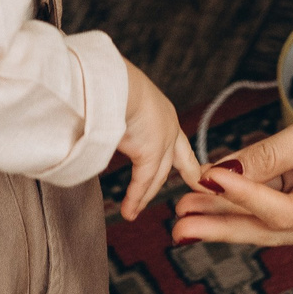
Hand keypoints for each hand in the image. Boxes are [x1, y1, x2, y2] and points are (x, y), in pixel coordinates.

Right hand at [114, 61, 203, 220]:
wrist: (113, 81)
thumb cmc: (107, 82)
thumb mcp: (119, 99)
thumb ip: (115, 112)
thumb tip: (96, 115)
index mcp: (162, 111)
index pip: (178, 141)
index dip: (186, 159)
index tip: (196, 172)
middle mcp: (167, 126)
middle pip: (172, 162)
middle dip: (173, 177)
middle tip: (185, 189)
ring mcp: (162, 141)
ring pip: (155, 175)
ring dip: (144, 195)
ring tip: (133, 212)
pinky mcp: (150, 153)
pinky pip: (141, 181)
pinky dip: (134, 198)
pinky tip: (129, 212)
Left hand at [171, 71, 292, 245]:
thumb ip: (269, 155)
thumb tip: (223, 173)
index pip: (279, 211)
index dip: (240, 196)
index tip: (206, 180)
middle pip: (266, 226)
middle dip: (220, 224)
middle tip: (178, 226)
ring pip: (263, 213)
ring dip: (224, 207)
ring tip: (184, 206)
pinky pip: (271, 194)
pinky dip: (243, 189)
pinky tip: (212, 184)